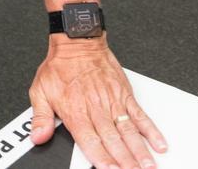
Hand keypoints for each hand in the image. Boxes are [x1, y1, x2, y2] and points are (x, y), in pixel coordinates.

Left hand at [29, 35, 166, 168]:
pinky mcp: (124, 94)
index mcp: (76, 110)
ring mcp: (112, 101)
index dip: (100, 158)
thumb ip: (41, 117)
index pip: (89, 140)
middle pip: (112, 140)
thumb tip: (38, 136)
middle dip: (124, 161)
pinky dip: (150, 130)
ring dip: (139, 151)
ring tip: (148, 166)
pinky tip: (159, 144)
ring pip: (128, 131)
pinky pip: (139, 114)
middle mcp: (96, 108)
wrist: (77, 41)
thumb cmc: (60, 66)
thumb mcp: (40, 89)